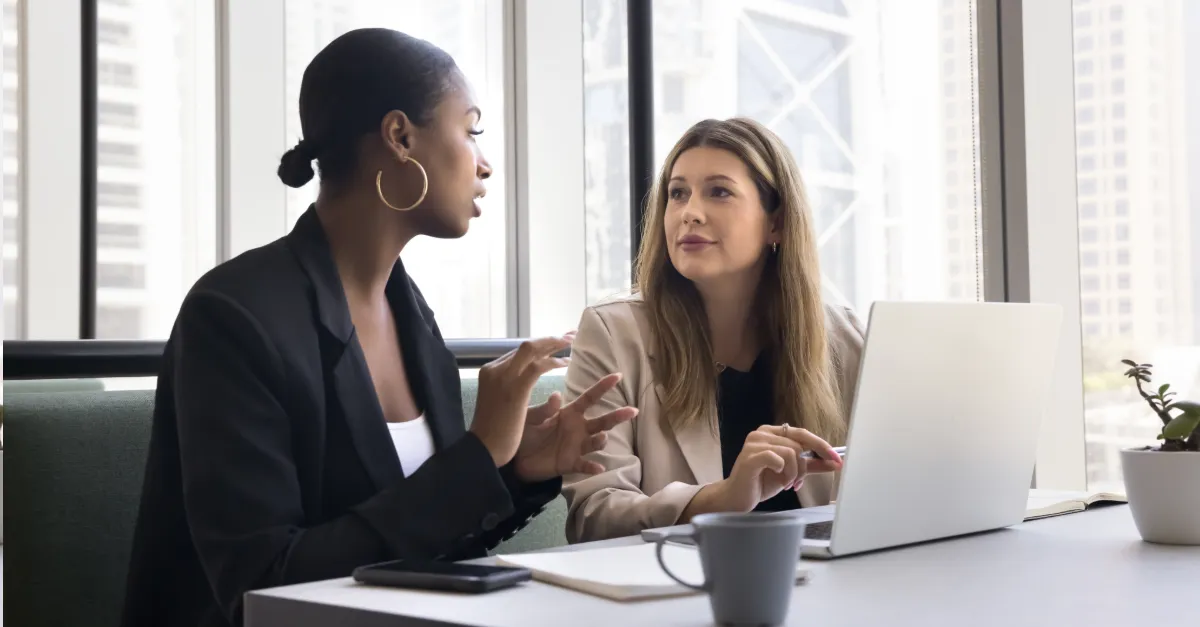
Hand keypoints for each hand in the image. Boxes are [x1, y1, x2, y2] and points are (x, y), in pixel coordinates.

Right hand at [469, 335, 573, 466]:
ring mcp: (503, 377)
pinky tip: (565, 364)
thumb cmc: (493, 431)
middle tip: (570, 335)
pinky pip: (537, 367)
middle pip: (526, 345)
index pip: (518, 352)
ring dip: (554, 345)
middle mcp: (495, 369)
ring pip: (532, 350)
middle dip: (550, 339)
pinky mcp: (515, 389)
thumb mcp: (499, 401)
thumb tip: (526, 377)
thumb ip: (510, 386)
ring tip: (571, 343)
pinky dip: (553, 362)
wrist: (484, 448)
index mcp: (489, 371)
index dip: (540, 345)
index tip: (555, 342)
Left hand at [513, 373, 637, 482]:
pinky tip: (598, 467)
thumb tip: (557, 396)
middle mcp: (578, 429)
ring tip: (602, 437)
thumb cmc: (526, 432)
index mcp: (570, 413)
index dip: (603, 387)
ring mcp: (577, 446)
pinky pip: (584, 465)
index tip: (618, 376)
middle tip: (633, 411)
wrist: (517, 459)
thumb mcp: (531, 418)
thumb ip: (544, 409)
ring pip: (596, 442)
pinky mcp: (571, 463)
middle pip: (602, 421)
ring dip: (601, 440)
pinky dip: (592, 467)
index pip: (589, 398)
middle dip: (617, 416)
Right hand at [690, 425, 843, 516]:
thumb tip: (834, 462)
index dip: (822, 446)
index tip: (837, 461)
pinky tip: (777, 478)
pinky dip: (783, 471)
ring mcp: (754, 443)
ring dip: (794, 473)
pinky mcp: (750, 457)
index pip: (802, 434)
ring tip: (786, 484)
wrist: (737, 498)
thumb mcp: (791, 472)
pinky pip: (778, 458)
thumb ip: (810, 465)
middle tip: (798, 483)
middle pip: (798, 444)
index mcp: (771, 432)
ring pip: (791, 452)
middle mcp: (761, 433)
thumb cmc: (760, 483)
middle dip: (804, 467)